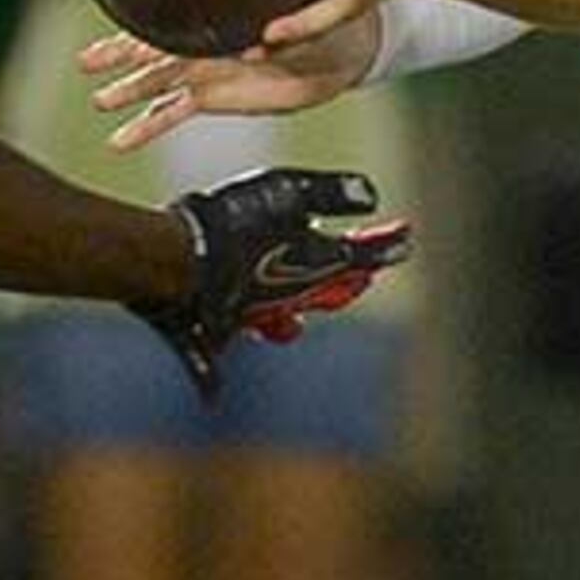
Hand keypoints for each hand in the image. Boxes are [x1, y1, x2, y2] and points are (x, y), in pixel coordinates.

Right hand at [81, 7, 379, 152]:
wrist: (336, 53)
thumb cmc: (315, 19)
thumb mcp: (299, 18)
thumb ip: (275, 31)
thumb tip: (257, 47)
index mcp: (215, 14)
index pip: (168, 10)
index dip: (138, 10)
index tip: (111, 9)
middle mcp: (200, 41)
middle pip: (149, 46)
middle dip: (116, 54)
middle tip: (84, 63)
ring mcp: (201, 70)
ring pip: (153, 82)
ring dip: (127, 92)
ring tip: (100, 102)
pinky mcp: (209, 97)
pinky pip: (170, 114)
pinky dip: (145, 127)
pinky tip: (121, 141)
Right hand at [133, 164, 413, 399]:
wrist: (172, 265)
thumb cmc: (231, 225)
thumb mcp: (290, 192)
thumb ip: (333, 194)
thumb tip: (370, 195)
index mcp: (316, 267)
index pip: (363, 258)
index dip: (386, 245)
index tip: (406, 235)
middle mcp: (290, 298)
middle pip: (328, 292)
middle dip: (347, 281)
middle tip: (365, 275)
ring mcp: (253, 316)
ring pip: (283, 318)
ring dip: (299, 311)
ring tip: (299, 316)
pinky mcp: (215, 329)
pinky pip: (222, 349)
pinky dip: (225, 364)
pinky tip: (220, 388)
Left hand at [257, 0, 446, 52]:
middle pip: (338, 11)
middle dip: (306, 26)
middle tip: (271, 35)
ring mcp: (358, 1)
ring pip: (325, 30)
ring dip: (290, 45)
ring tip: (250, 54)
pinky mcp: (346, 12)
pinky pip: (316, 34)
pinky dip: (286, 46)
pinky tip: (247, 53)